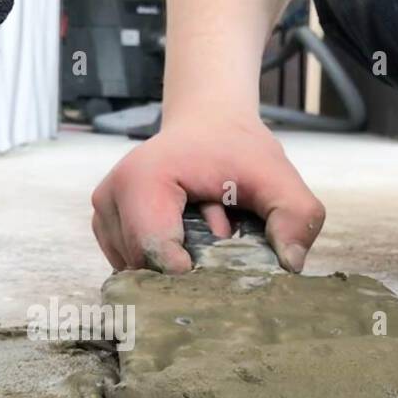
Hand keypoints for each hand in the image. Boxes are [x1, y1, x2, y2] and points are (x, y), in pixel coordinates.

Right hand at [90, 112, 325, 273]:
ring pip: (138, 271)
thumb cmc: (236, 150)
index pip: (155, 253)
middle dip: (187, 265)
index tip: (221, 261)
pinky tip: (181, 235)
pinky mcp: (104, 228)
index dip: (192, 272)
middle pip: (147, 268)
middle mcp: (110, 197)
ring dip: (173, 263)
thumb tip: (290, 265)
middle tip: (220, 233)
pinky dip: (160, 260)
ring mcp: (102, 214)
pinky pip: (132, 265)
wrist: (206, 125)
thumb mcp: (276, 176)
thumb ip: (294, 215)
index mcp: (142, 180)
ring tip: (198, 231)